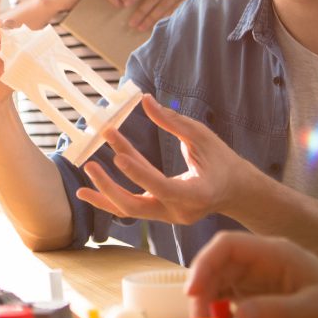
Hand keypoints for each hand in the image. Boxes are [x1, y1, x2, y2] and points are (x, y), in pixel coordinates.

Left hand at [75, 94, 257, 224]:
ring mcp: (168, 216)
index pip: (162, 186)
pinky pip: (131, 207)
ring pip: (130, 210)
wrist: (235, 191)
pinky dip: (109, 198)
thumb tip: (145, 100)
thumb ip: (173, 121)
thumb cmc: (222, 161)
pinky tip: (87, 190)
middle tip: (91, 164)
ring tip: (82, 181)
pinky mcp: (159, 213)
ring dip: (105, 193)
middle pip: (137, 206)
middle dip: (110, 187)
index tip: (118, 156)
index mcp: (196, 194)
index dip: (140, 173)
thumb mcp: (202, 136)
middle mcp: (179, 212)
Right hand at [185, 232, 317, 317]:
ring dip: (206, 302)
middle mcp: (259, 260)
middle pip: (217, 264)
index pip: (227, 246)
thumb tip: (238, 315)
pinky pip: (227, 297)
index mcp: (273, 252)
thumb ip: (275, 311)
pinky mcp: (256, 293)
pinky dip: (217, 311)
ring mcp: (256, 276)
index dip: (204, 264)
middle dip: (201, 289)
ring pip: (218, 281)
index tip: (192, 291)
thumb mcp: (311, 311)